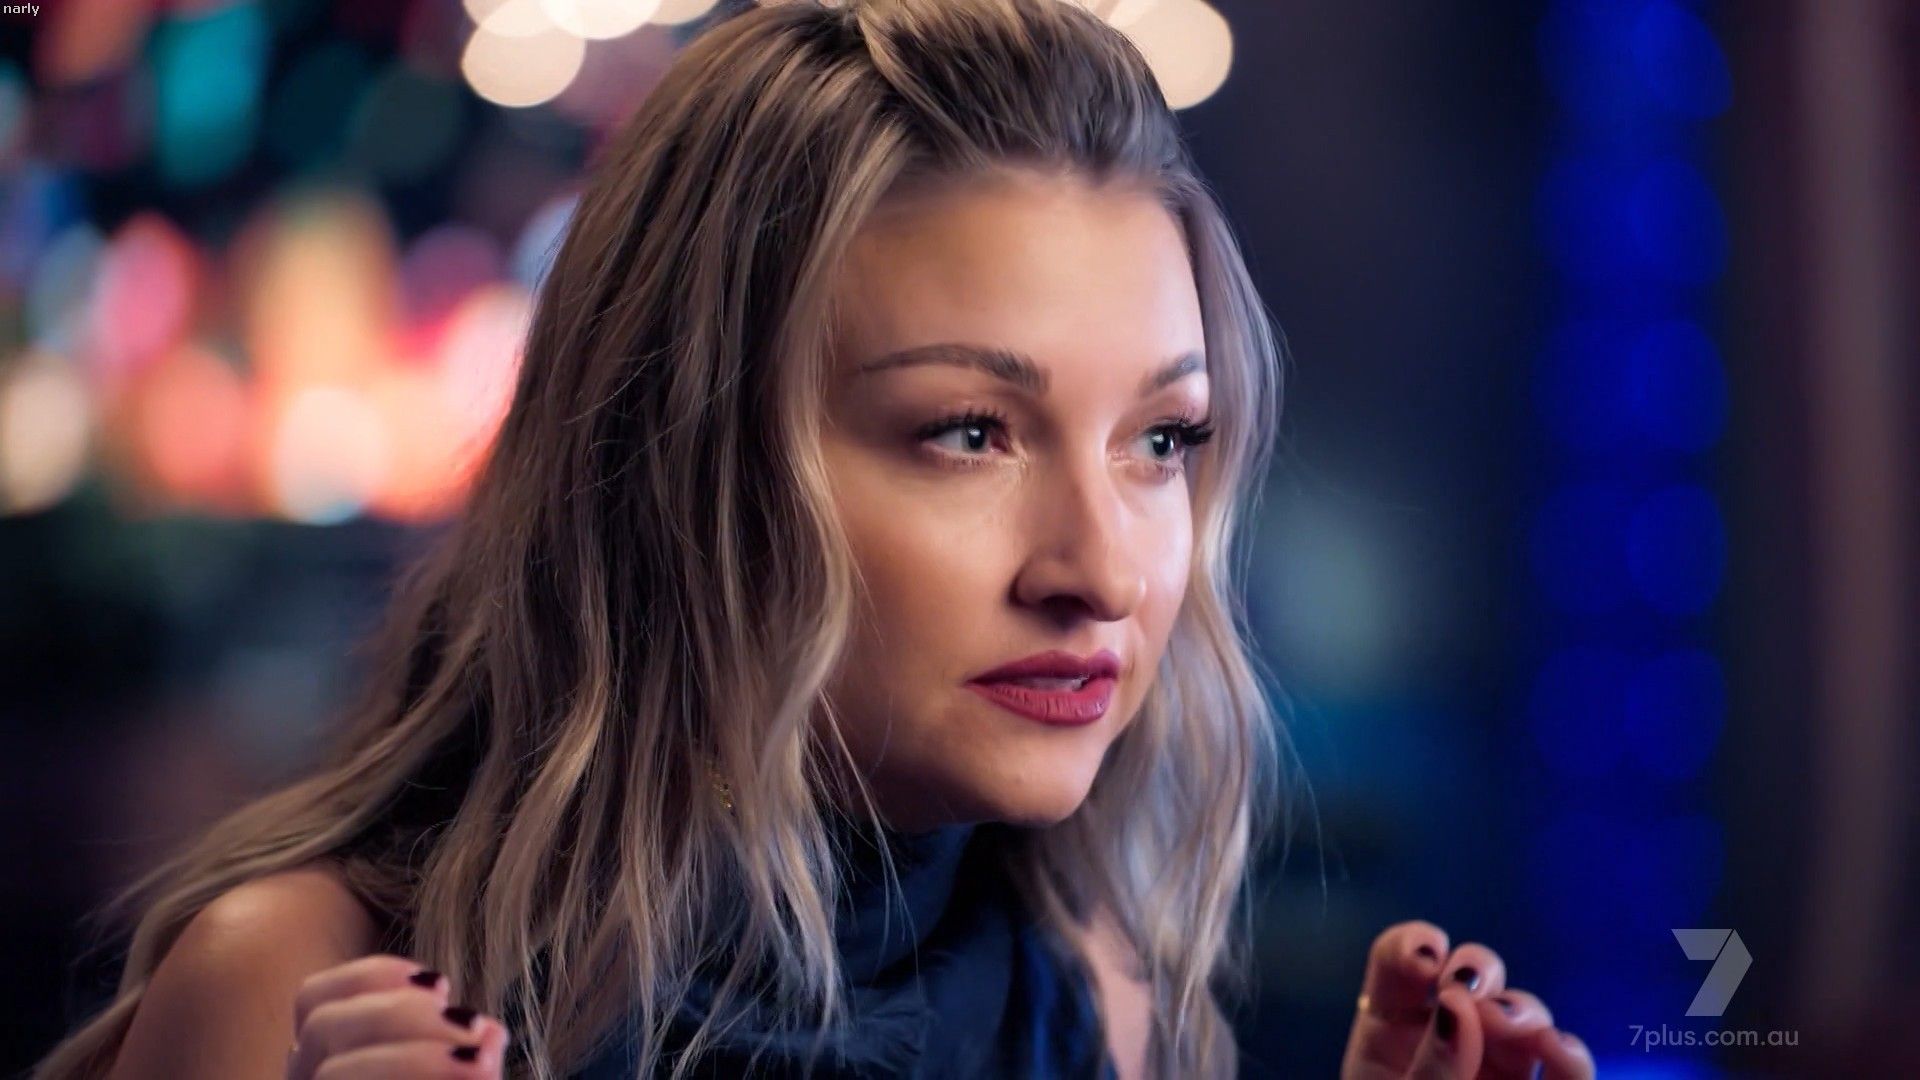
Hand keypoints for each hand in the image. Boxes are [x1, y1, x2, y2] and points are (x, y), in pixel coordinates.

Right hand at [285, 954, 510, 1078]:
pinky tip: (472, 1078)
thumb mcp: (457, 1059)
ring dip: (416, 1062)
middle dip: (404, 1016)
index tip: (440, 982)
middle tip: (475, 1027)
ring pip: (334, 1073)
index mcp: (324, 1056)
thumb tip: (491, 1036)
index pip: (314, 998)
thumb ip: (469, 1047)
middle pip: (323, 1026)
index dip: (372, 976)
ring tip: (481, 1066)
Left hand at [1339, 920, 1594, 1078]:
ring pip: (1521, 1016)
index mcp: (1389, 1040)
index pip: (1399, 965)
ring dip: (1522, 1007)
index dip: (1412, 944)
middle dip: (1477, 968)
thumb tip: (1459, 1005)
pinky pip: (1566, 1069)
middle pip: (1469, 978)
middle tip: (1469, 991)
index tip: (1427, 955)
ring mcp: (1497, 1072)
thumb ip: (1431, 1066)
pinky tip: (1561, 1050)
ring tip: (1511, 1024)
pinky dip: (1571, 1055)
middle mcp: (1448, 1046)